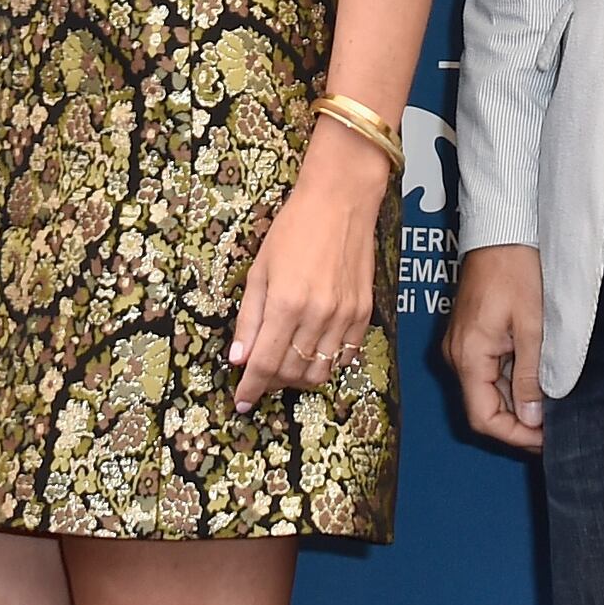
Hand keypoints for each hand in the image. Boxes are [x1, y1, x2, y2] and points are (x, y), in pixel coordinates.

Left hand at [230, 119, 390, 409]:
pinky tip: (313, 352)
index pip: (265, 363)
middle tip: (260, 374)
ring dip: (298, 378)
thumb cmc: (293, 229)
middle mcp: (317, 315)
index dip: (251, 388)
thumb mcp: (259, 270)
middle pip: (292, 373)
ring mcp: (345, 316)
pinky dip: (327, 364)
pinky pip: (345, 356)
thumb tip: (238, 359)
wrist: (341, 201)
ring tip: (285, 365)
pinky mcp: (364, 313)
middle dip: (271, 382)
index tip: (242, 403)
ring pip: (321, 371)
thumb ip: (249, 318)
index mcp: (286, 303)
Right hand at [446, 244, 547, 452]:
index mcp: (468, 355)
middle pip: (483, 407)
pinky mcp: (470, 336)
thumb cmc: (516, 268)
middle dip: (518, 421)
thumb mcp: (533, 326)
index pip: (483, 417)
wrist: (502, 230)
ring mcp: (461, 345)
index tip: (544, 439)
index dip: (514, 435)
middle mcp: (457, 355)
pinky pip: (487, 371)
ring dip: (516, 401)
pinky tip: (536, 379)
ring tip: (550, 404)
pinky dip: (511, 381)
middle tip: (553, 427)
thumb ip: (531, 374)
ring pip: (487, 390)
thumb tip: (533, 417)